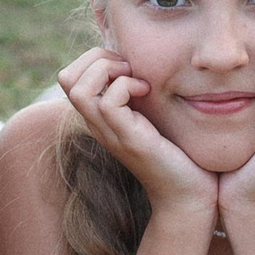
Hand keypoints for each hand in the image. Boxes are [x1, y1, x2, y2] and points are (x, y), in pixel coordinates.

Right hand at [56, 47, 216, 223]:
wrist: (188, 196)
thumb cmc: (176, 155)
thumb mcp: (152, 117)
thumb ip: (140, 96)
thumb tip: (143, 66)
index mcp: (100, 117)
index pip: (69, 77)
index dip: (93, 59)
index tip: (125, 65)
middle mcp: (98, 125)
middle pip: (66, 78)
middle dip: (97, 58)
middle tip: (128, 68)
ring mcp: (110, 133)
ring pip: (80, 89)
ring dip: (109, 70)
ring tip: (135, 78)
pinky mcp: (129, 140)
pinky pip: (109, 103)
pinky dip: (127, 86)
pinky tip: (147, 92)